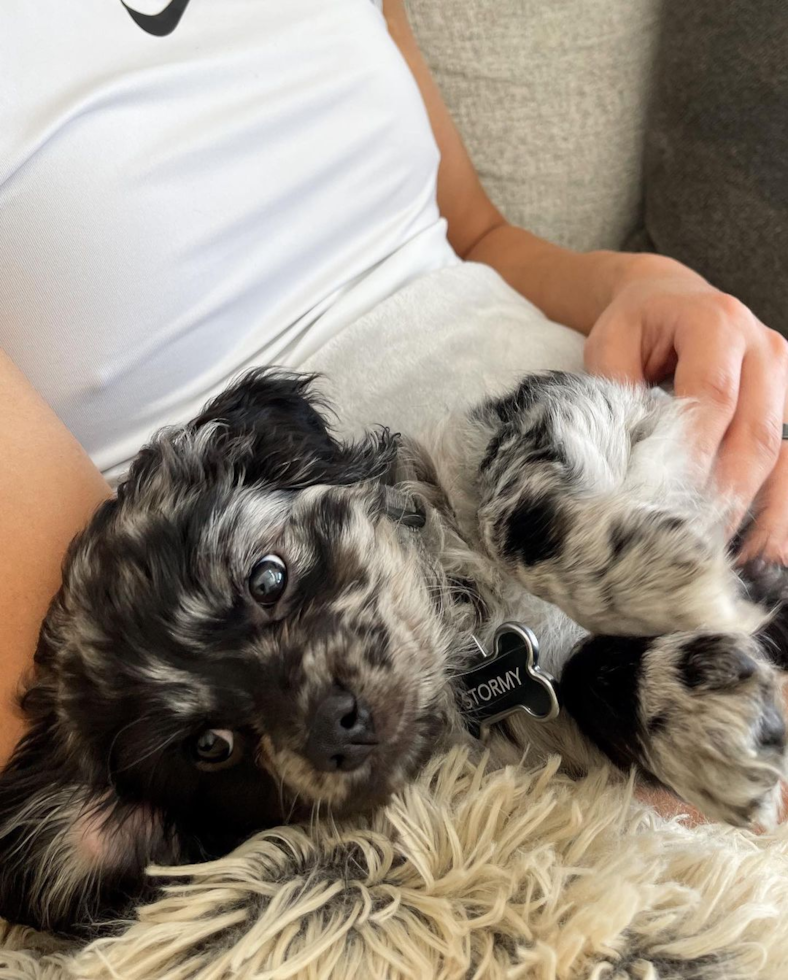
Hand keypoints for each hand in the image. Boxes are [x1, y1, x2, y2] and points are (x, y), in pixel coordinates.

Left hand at [585, 255, 787, 561]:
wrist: (670, 298)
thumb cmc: (635, 326)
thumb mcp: (610, 346)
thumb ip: (617, 397)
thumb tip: (619, 465)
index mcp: (715, 323)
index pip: (711, 396)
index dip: (694, 453)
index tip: (667, 501)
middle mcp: (763, 348)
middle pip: (754, 432)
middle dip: (726, 495)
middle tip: (695, 545)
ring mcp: (784, 377)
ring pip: (778, 452)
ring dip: (756, 509)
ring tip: (730, 560)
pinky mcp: (786, 404)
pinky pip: (786, 460)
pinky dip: (771, 505)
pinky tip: (754, 548)